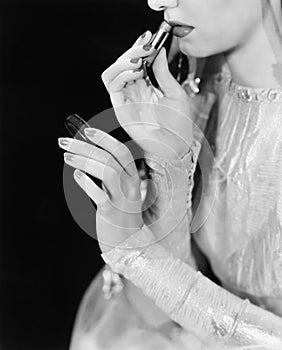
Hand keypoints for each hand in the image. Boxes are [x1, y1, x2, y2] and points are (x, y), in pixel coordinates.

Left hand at [58, 128, 143, 252]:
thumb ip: (110, 174)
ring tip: (66, 157)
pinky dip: (86, 183)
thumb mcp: (122, 191)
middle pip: (109, 158)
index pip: (121, 151)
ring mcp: (122, 199)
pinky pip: (100, 196)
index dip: (104, 139)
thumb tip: (88, 155)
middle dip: (85, 146)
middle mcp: (131, 186)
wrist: (131, 244)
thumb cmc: (122, 214)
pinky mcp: (112, 214)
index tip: (86, 132)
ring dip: (85, 160)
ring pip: (107, 171)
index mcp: (133, 177)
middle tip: (64, 142)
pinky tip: (76, 176)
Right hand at [101, 31, 192, 158]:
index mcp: (146, 87)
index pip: (135, 63)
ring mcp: (126, 101)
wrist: (177, 146)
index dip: (139, 48)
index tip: (149, 37)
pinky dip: (120, 75)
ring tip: (138, 58)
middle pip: (121, 65)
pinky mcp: (122, 110)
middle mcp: (134, 93)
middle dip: (131, 51)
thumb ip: (163, 72)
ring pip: (111, 74)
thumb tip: (158, 50)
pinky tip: (134, 70)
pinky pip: (113, 88)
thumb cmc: (178, 125)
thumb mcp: (174, 91)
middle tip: (145, 46)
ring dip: (122, 62)